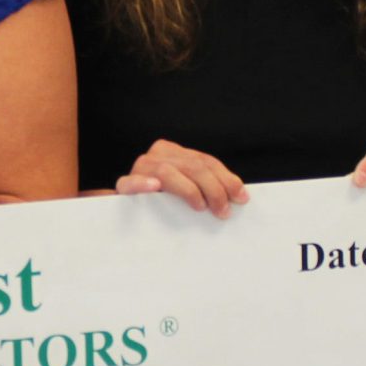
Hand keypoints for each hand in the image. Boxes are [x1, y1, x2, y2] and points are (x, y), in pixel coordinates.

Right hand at [115, 139, 247, 218]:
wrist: (128, 213)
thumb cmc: (164, 204)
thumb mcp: (188, 189)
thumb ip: (205, 186)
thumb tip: (239, 196)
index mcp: (175, 152)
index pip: (206, 161)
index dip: (226, 178)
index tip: (241, 197)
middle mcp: (158, 154)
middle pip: (192, 166)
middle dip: (214, 188)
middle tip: (224, 211)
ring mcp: (141, 167)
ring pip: (168, 172)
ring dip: (189, 190)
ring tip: (201, 207)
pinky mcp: (125, 184)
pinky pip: (131, 182)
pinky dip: (142, 183)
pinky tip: (153, 186)